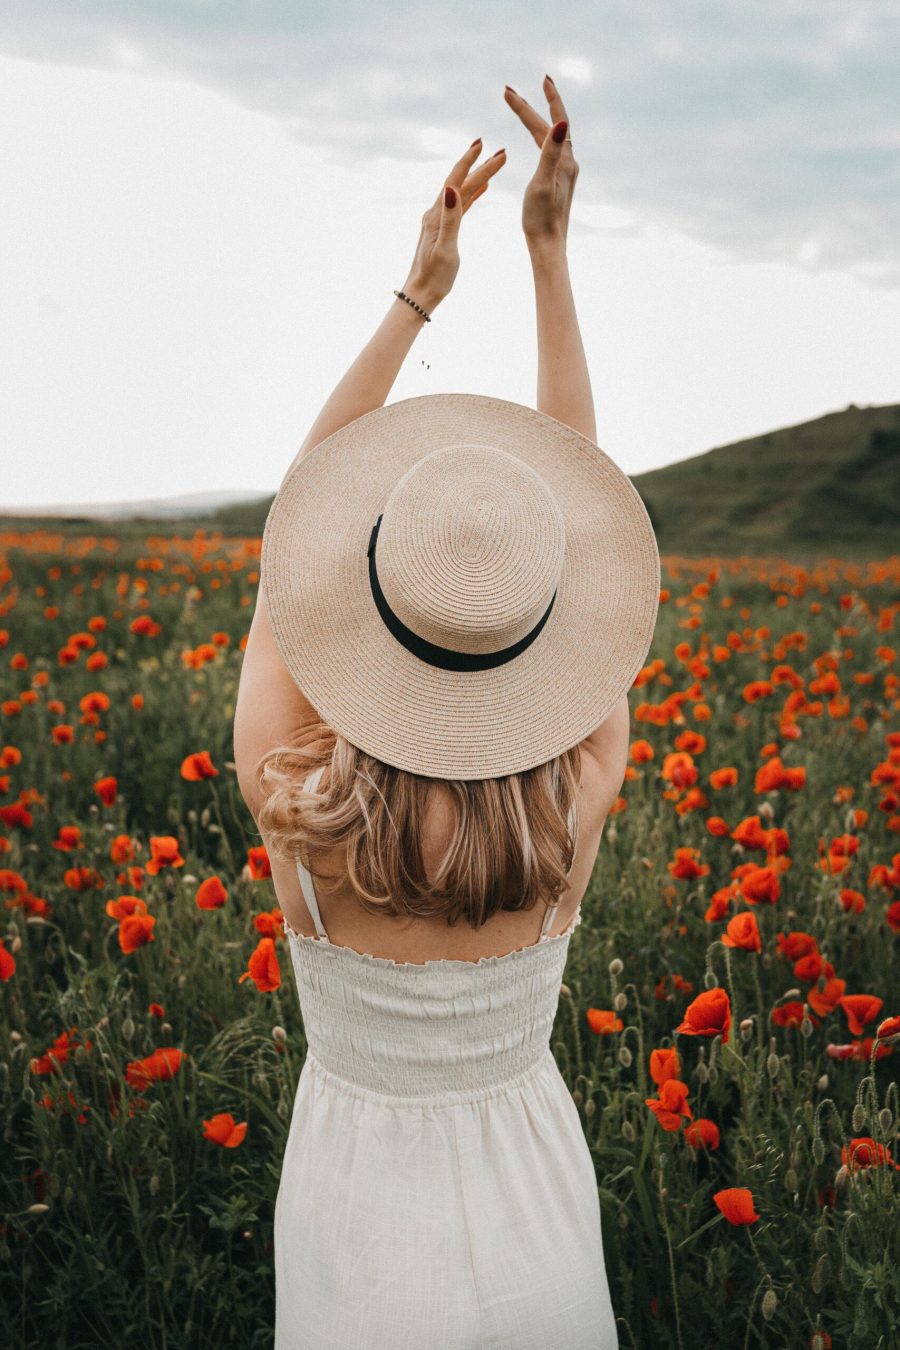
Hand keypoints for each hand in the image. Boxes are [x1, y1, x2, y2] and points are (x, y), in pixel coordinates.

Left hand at [401, 139, 506, 310]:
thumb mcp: (445, 249)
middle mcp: (437, 213)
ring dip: (479, 178)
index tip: (483, 144)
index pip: (455, 180)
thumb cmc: (434, 276)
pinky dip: (473, 194)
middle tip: (502, 152)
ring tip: (495, 163)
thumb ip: (450, 219)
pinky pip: (462, 206)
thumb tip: (452, 189)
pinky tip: (483, 188)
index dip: (469, 161)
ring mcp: (440, 220)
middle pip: (462, 183)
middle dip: (481, 166)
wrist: (421, 294)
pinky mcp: (444, 229)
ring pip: (463, 192)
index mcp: (437, 215)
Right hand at [504, 75, 578, 250]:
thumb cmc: (541, 219)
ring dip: (533, 120)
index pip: (554, 122)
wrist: (547, 246)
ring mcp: (564, 172)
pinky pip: (548, 150)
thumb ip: (551, 152)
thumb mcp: (542, 184)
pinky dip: (538, 136)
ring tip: (519, 105)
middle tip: (508, 92)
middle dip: (530, 108)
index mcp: (565, 161)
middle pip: (548, 127)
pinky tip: (535, 137)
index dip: (546, 100)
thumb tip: (562, 123)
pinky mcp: (558, 181)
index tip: (541, 79)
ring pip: (548, 137)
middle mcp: (568, 163)